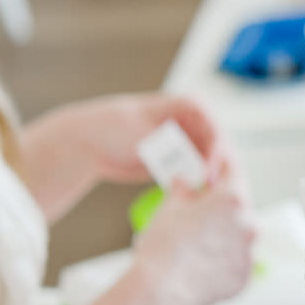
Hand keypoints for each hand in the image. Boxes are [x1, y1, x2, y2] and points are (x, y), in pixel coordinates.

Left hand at [74, 93, 234, 184]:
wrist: (87, 143)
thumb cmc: (112, 128)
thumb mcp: (143, 134)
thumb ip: (171, 148)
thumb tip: (194, 163)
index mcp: (187, 106)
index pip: (214, 127)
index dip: (217, 148)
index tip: (209, 170)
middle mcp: (192, 123)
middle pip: (216, 146)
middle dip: (216, 167)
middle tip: (210, 189)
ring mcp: (186, 141)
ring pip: (208, 161)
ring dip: (208, 178)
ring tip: (203, 197)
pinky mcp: (178, 160)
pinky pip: (194, 173)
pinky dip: (195, 184)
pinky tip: (192, 197)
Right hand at [132, 174, 255, 304]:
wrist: (159, 292)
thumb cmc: (163, 248)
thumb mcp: (170, 207)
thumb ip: (183, 190)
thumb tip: (184, 182)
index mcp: (233, 200)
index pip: (234, 172)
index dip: (224, 167)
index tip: (219, 165)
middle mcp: (248, 225)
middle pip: (239, 207)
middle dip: (221, 206)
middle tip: (202, 207)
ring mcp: (248, 253)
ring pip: (239, 236)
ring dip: (224, 234)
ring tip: (197, 241)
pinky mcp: (244, 277)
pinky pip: (236, 262)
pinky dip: (223, 260)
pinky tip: (202, 263)